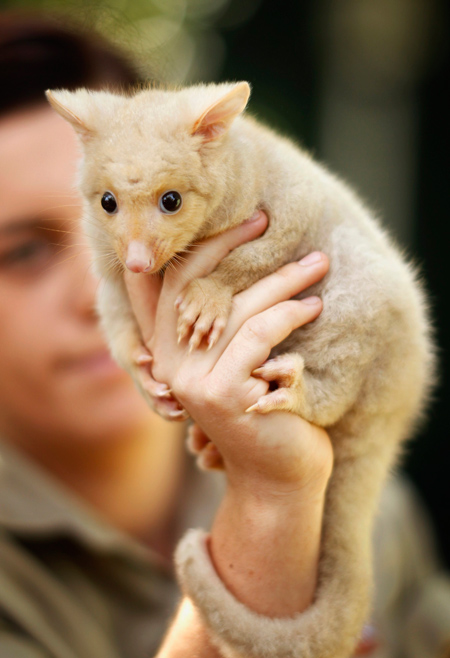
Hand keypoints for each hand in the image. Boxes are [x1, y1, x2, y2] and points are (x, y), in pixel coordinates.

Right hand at [124, 211, 331, 498]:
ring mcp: (192, 381)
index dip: (202, 245)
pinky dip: (289, 314)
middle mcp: (168, 364)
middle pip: (198, 284)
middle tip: (273, 223)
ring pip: (238, 307)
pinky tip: (314, 308)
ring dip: (283, 280)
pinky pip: (259, 334)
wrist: (279, 475)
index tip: (247, 220)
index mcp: (166, 350)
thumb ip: (227, 320)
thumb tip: (247, 260)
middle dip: (237, 247)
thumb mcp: (240, 358)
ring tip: (317, 267)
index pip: (169, 281)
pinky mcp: (224, 393)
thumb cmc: (265, 409)